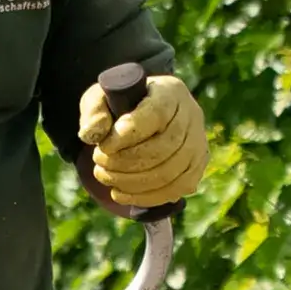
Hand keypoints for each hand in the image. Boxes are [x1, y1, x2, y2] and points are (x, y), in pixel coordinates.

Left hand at [78, 71, 207, 210]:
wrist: (141, 116)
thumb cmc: (120, 105)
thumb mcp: (101, 98)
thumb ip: (94, 111)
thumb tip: (92, 134)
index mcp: (170, 92)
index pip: (157, 113)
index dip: (130, 133)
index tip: (105, 145)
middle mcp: (192, 117)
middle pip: (164, 148)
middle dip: (125, 161)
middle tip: (98, 161)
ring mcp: (198, 144)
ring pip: (169, 172)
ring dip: (131, 181)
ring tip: (105, 176)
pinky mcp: (196, 168)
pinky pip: (174, 189)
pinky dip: (144, 197)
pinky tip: (120, 193)